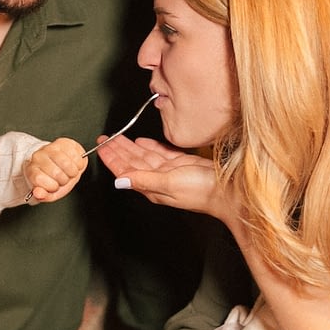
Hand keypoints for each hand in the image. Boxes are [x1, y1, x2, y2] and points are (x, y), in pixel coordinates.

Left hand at [23, 137, 87, 203]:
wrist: (62, 165)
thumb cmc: (55, 179)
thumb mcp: (49, 192)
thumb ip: (44, 196)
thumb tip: (38, 194)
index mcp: (32, 170)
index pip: (39, 179)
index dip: (52, 186)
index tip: (54, 186)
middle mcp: (38, 156)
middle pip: (56, 172)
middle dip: (64, 180)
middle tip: (63, 179)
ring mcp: (51, 147)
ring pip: (67, 164)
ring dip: (73, 172)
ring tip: (69, 172)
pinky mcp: (64, 142)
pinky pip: (76, 156)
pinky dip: (79, 164)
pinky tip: (74, 164)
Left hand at [95, 135, 226, 217]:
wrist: (228, 191)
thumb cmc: (202, 191)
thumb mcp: (169, 183)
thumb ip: (143, 180)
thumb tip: (119, 181)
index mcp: (152, 186)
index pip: (125, 170)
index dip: (112, 158)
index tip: (101, 147)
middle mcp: (158, 180)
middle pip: (132, 162)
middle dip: (117, 150)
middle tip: (105, 139)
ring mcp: (170, 172)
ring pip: (144, 157)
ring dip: (130, 147)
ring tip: (118, 137)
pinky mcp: (182, 165)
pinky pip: (161, 154)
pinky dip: (150, 146)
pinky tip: (142, 142)